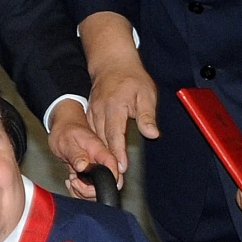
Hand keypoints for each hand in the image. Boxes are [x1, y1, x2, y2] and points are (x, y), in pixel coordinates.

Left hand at [47, 101, 114, 196]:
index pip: (113, 167)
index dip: (108, 181)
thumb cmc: (65, 130)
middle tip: (75, 181)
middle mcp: (100, 161)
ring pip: (97, 190)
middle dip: (89, 191)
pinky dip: (79, 191)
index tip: (90, 184)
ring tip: (72, 181)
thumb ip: (76, 154)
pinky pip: (88, 189)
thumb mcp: (67, 141)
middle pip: (108, 184)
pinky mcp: (88, 174)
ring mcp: (95, 168)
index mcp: (99, 151)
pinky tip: (72, 182)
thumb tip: (83, 166)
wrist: (61, 127)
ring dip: (82, 192)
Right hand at [77, 14, 156, 177]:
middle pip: (102, 140)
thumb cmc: (132, 78)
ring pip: (94, 138)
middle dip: (107, 160)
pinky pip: (90, 133)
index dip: (117, 153)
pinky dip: (93, 146)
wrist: (113, 63)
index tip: (120, 168)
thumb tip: (151, 133)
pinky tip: (97, 158)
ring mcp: (92, 112)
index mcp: (115, 107)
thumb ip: (147, 115)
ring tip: (105, 172)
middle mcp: (100, 111)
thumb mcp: (147, 94)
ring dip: (98, 155)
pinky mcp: (90, 114)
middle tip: (114, 178)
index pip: (115, 135)